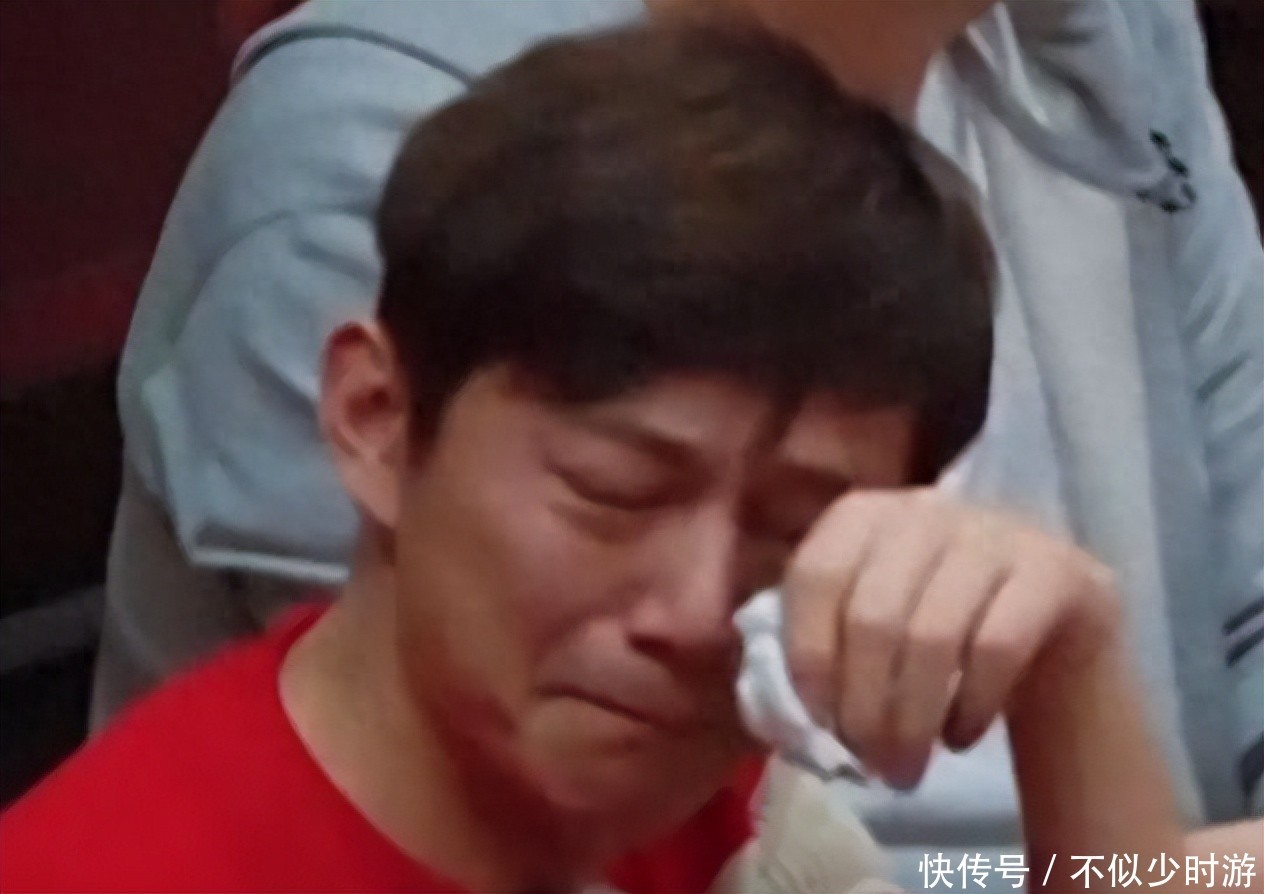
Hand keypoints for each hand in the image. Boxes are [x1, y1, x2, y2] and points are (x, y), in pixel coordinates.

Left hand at [782, 488, 1119, 788]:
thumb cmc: (933, 631)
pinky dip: (970, 705)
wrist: (1051, 626)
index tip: (815, 725)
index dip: (808, 655)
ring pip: (933, 636)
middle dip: (863, 707)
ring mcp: (995, 532)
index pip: (815, 575)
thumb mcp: (868, 624)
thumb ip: (819, 648)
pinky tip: (959, 738)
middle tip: (869, 766)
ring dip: (912, 720)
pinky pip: (998, 647)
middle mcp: (926, 508)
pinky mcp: (1055, 570)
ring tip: (905, 770)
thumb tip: (781, 715)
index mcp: (861, 514)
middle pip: (873, 616)